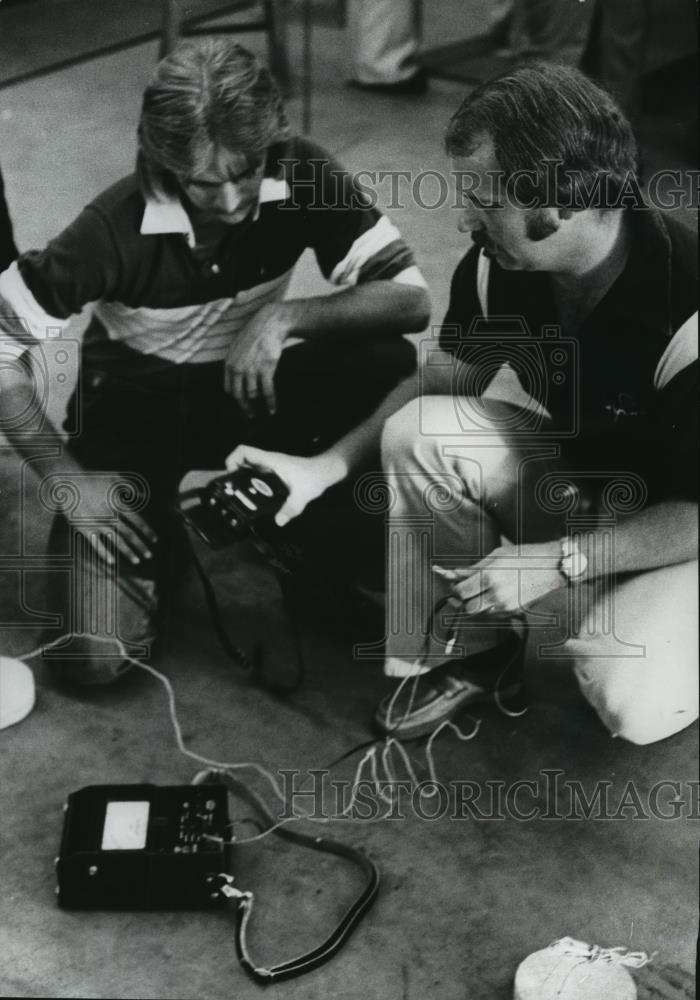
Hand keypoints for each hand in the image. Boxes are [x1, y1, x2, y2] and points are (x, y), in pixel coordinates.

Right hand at [55, 471, 156, 567]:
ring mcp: (97, 523)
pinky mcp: (84, 528)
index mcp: (119, 504)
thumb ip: (130, 486)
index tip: (155, 540)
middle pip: (130, 534)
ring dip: (128, 552)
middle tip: (149, 556)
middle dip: (141, 546)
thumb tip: (141, 495)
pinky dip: (104, 553)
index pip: (138, 521)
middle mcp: (110, 516)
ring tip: (136, 561)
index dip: (148, 532)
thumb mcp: (114, 477)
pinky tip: (112, 561)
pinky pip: (96, 544)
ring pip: (116, 541)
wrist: (69, 481)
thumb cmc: (92, 477)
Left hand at [224, 302, 294, 416]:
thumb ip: (234, 363)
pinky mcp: (266, 370)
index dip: (236, 398)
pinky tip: (272, 410)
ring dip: (259, 405)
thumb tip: (236, 379)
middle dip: (245, 408)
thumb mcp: (238, 347)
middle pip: (239, 395)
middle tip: (250, 415)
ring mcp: (251, 370)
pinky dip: (270, 403)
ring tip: (265, 411)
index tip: (242, 403)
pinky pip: (267, 392)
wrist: (269, 324)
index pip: (229, 389)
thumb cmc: (255, 335)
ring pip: (253, 395)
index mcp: (229, 363)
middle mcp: (238, 368)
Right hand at [225, 444, 344, 525]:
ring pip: (248, 469)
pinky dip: (251, 484)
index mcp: (271, 461)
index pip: (244, 451)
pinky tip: (254, 499)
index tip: (230, 476)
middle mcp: (268, 462)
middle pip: (242, 461)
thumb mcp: (303, 494)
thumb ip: (291, 508)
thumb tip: (279, 521)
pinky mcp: (273, 474)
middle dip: (233, 474)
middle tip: (231, 492)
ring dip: (241, 480)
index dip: (232, 460)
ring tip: (239, 497)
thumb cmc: (315, 476)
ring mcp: (270, 467)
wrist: (326, 471)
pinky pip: (256, 476)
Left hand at [434, 542, 564, 615]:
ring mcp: (507, 606)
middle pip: (468, 608)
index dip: (455, 589)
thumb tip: (453, 573)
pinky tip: (495, 597)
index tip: (457, 584)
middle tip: (467, 591)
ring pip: (480, 614)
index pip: (461, 592)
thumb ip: (474, 567)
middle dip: (465, 600)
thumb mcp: (496, 555)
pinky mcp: (516, 612)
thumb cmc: (525, 555)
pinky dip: (490, 609)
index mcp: (489, 576)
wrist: (554, 565)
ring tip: (482, 593)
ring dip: (477, 606)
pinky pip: (494, 616)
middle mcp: (496, 594)